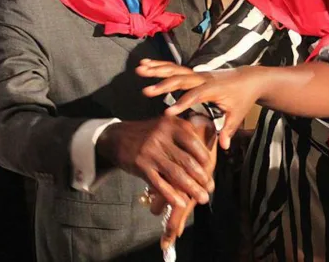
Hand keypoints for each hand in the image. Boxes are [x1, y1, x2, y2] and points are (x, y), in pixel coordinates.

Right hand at [95, 116, 214, 214]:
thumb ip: (184, 135)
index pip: (194, 143)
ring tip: (202, 198)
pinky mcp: (141, 165)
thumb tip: (208, 153)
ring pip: (176, 173)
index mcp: (172, 125)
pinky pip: (159, 183)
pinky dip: (171, 195)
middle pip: (187, 160)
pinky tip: (181, 203)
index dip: (205, 159)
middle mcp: (162, 136)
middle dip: (202, 177)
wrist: (116, 137)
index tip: (212, 169)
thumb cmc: (148, 134)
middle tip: (211, 188)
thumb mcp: (166, 126)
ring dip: (191, 188)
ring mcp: (151, 151)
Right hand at [137, 59, 264, 150]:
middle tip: (146, 92)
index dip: (182, 104)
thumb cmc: (242, 98)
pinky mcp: (193, 72)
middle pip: (181, 79)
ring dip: (156, 69)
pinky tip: (145, 64)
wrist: (248, 78)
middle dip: (163, 85)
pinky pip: (174, 67)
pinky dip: (159, 65)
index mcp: (214, 89)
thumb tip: (224, 147)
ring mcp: (197, 73)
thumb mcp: (237, 114)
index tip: (168, 114)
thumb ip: (228, 129)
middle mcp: (203, 78)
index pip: (196, 96)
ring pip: (174, 70)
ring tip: (139, 70)